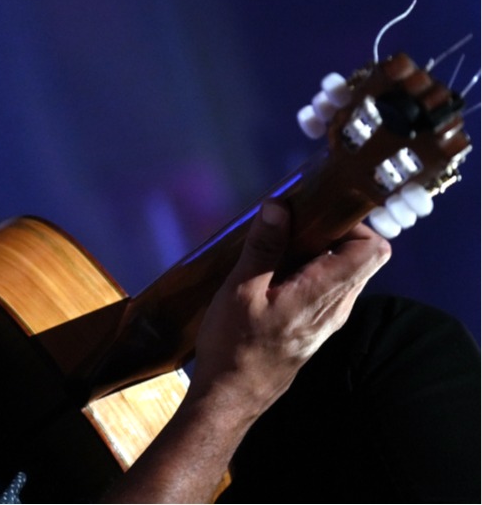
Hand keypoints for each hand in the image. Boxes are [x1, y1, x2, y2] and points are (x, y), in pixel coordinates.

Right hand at [103, 200, 389, 502]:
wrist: (231, 396)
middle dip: (332, 231)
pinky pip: (327, 287)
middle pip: (361, 256)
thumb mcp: (240, 290)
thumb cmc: (234, 345)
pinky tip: (274, 269)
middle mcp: (337, 307)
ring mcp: (329, 320)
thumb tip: (278, 207)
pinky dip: (310, 269)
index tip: (318, 211)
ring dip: (318, 250)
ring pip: (343, 271)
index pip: (372, 249)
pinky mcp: (315, 327)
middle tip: (292, 222)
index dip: (355, 223)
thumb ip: (263, 247)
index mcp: (323, 294)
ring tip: (278, 243)